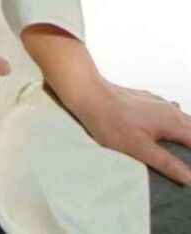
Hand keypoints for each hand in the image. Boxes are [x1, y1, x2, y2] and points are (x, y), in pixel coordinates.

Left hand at [62, 77, 190, 185]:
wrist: (90, 94)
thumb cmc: (112, 123)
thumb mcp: (140, 149)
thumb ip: (167, 163)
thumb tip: (190, 177)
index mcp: (172, 121)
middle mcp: (169, 109)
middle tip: (187, 162)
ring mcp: (158, 102)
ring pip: (183, 119)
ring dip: (187, 133)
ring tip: (183, 150)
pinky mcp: (147, 100)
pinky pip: (171, 112)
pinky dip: (176, 124)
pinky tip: (170, 130)